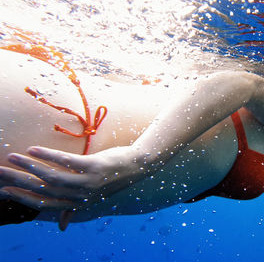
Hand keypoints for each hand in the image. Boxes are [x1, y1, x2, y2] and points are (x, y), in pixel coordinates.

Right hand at [0, 145, 141, 210]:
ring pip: (52, 177)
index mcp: (77, 204)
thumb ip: (74, 210)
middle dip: (18, 181)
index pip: (44, 204)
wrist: (136, 166)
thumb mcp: (93, 198)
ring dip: (30, 166)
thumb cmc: (111, 179)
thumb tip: (62, 227)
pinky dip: (48, 156)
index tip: (3, 190)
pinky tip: (34, 150)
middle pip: (43, 190)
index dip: (22, 198)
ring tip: (13, 157)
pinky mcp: (94, 167)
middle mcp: (81, 196)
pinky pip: (66, 162)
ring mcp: (88, 182)